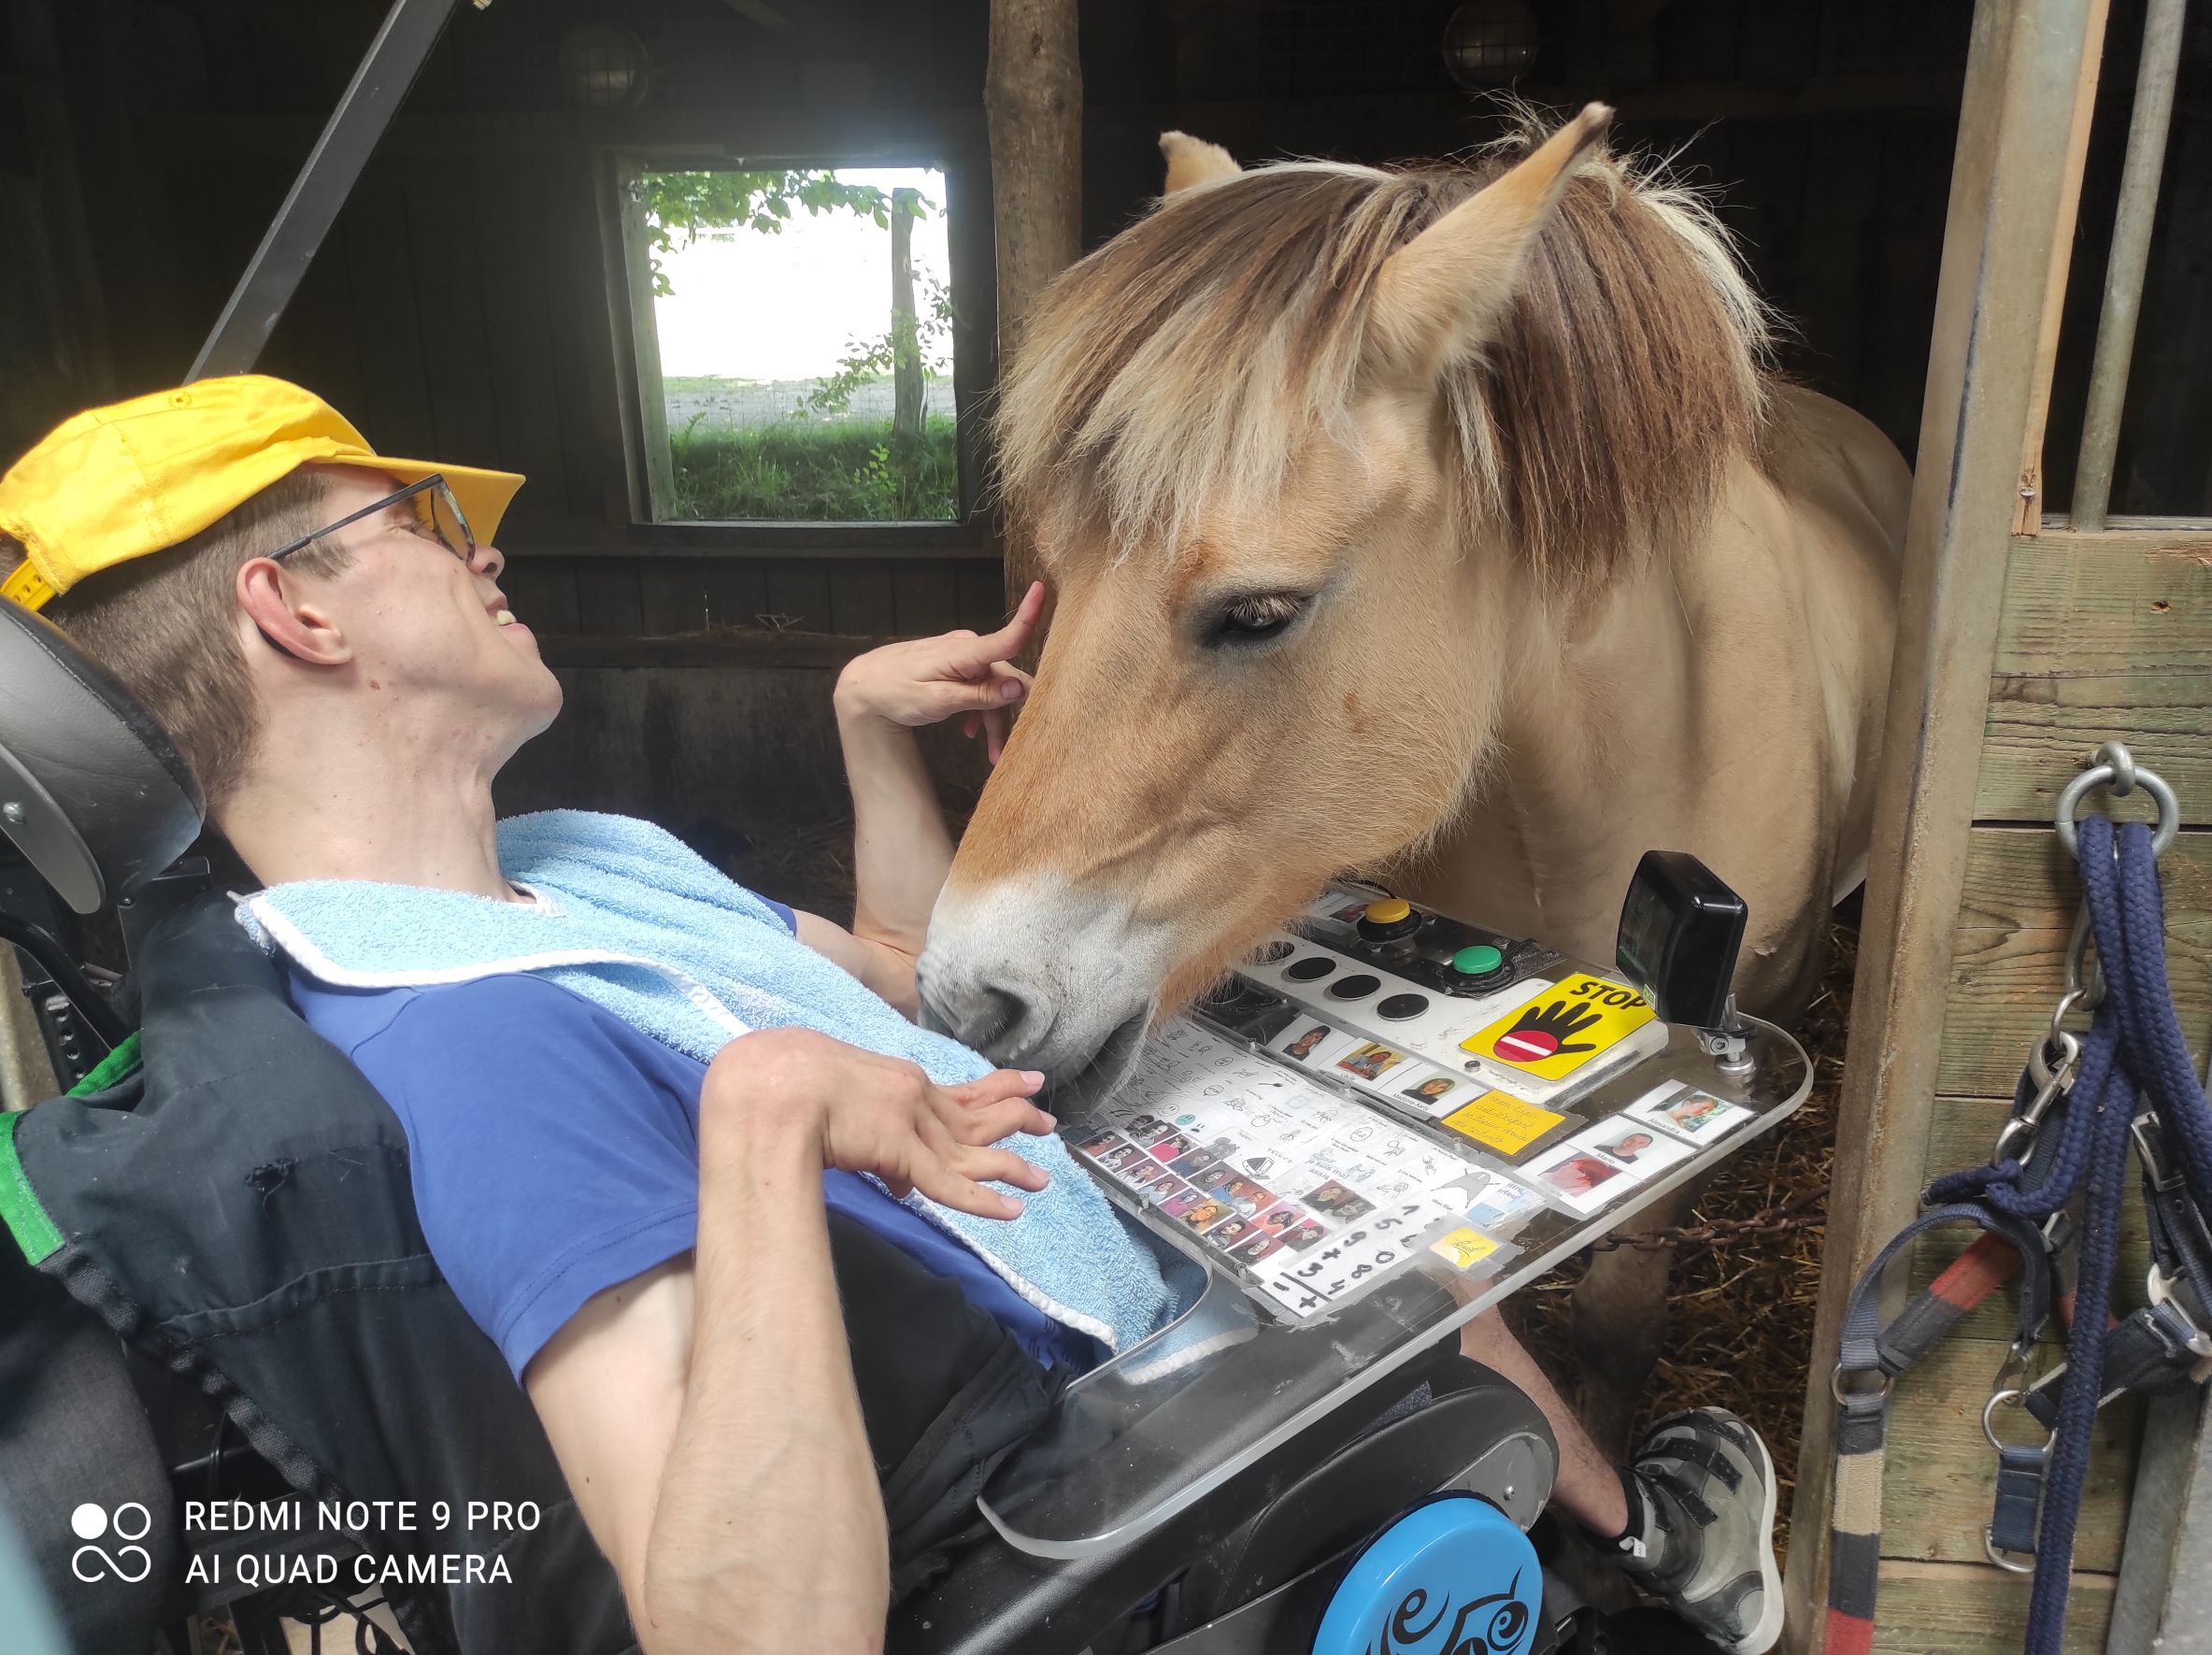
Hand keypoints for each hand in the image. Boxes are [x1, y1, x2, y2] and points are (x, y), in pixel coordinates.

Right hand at [701, 1027, 1053, 1219]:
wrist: (770, 1082)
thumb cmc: (781, 1080)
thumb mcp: (834, 1095)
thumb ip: (868, 1132)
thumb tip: (894, 1179)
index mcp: (897, 1078)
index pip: (956, 1090)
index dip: (995, 1088)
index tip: (1025, 1083)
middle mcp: (914, 1095)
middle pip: (977, 1113)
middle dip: (1016, 1117)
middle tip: (1049, 1122)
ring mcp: (911, 1121)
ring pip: (973, 1148)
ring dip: (1011, 1164)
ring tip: (1043, 1177)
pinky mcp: (901, 1149)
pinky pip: (950, 1183)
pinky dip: (982, 1198)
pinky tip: (1011, 1209)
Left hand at [833, 581, 1043, 763]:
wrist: (865, 685)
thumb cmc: (895, 692)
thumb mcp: (938, 702)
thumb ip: (980, 695)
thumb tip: (1019, 687)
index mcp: (964, 653)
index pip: (1005, 636)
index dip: (1029, 615)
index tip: (1041, 589)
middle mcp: (967, 649)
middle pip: (1005, 678)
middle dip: (1011, 712)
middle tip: (1002, 752)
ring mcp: (962, 656)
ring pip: (994, 686)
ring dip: (994, 718)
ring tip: (991, 753)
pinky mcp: (957, 664)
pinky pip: (980, 685)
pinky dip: (980, 709)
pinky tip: (970, 732)